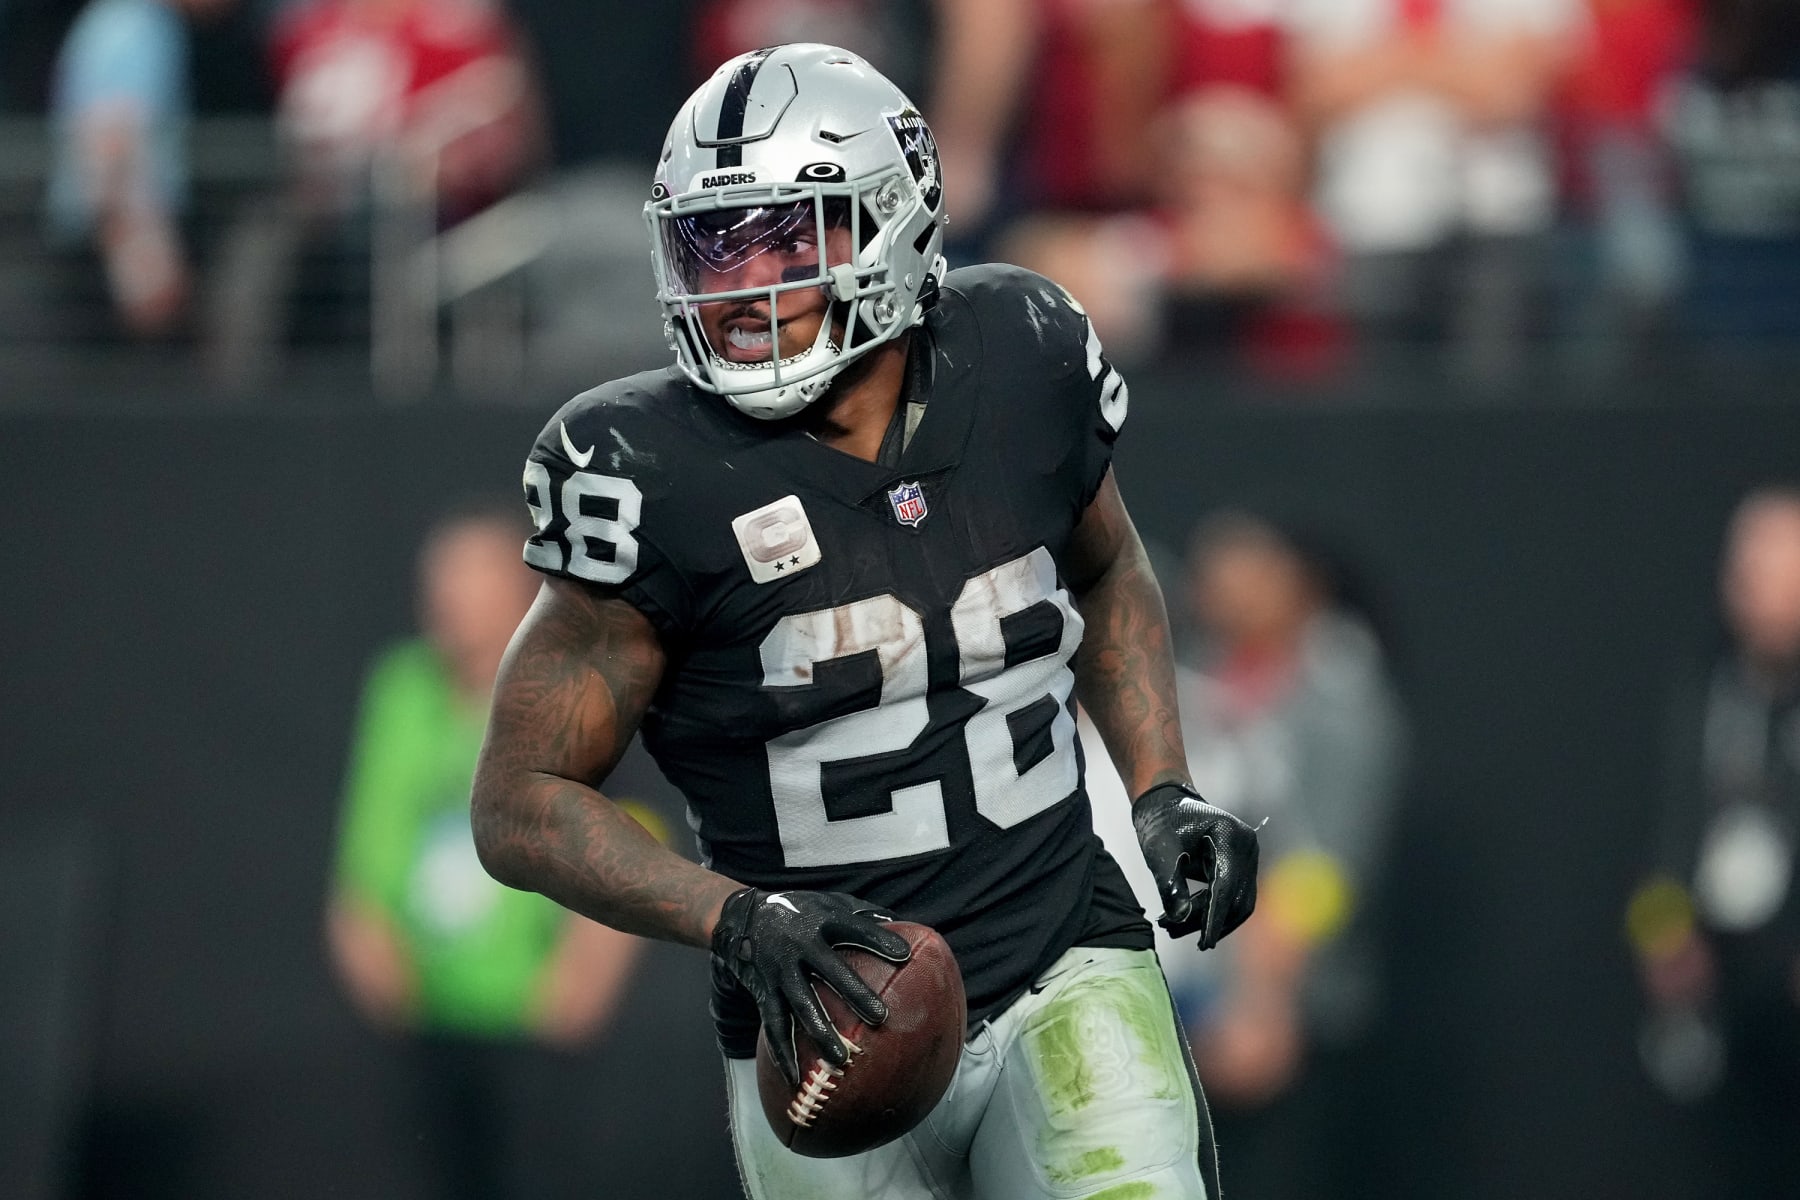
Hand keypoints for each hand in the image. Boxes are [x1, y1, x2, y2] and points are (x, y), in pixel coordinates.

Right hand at [710, 887, 910, 1085]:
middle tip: (880, 1017)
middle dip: (854, 993)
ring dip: (821, 1032)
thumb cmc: (796, 911)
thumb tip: (901, 926)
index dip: (878, 940)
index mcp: (820, 921)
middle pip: (830, 970)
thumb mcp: (826, 903)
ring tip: (841, 1058)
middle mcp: (799, 946)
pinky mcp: (764, 992)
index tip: (904, 955)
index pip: (854, 928)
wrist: (741, 917)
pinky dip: (783, 1053)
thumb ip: (861, 914)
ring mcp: (779, 971)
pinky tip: (795, 1078)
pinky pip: (774, 1025)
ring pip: (801, 1004)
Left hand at [1132, 782, 1258, 947]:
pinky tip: (1183, 920)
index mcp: (1231, 835)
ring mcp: (1248, 857)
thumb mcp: (1159, 849)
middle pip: (1237, 898)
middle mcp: (1248, 846)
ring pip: (1236, 902)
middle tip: (1172, 932)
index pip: (1226, 885)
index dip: (1215, 917)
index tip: (1204, 944)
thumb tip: (1180, 917)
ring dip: (1208, 920)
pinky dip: (1210, 911)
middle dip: (1208, 921)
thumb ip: (1169, 881)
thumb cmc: (1161, 821)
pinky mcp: (1241, 867)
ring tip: (1172, 928)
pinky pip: (1231, 897)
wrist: (1167, 804)